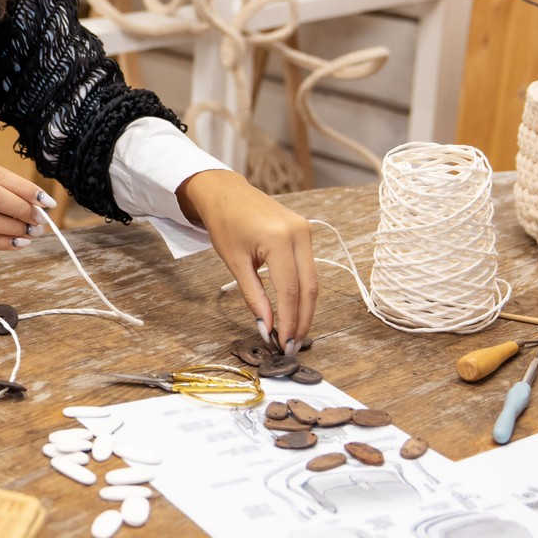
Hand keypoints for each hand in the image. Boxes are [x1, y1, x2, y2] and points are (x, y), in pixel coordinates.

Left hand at [179, 169, 316, 351]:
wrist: (226, 192)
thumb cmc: (225, 223)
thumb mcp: (235, 263)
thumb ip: (254, 297)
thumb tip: (267, 327)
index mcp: (279, 239)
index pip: (290, 290)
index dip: (289, 320)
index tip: (284, 343)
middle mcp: (299, 233)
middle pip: (309, 287)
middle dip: (303, 320)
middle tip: (293, 345)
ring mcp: (306, 231)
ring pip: (312, 280)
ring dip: (305, 308)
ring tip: (295, 333)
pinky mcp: (306, 232)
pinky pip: (309, 268)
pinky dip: (303, 291)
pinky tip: (296, 309)